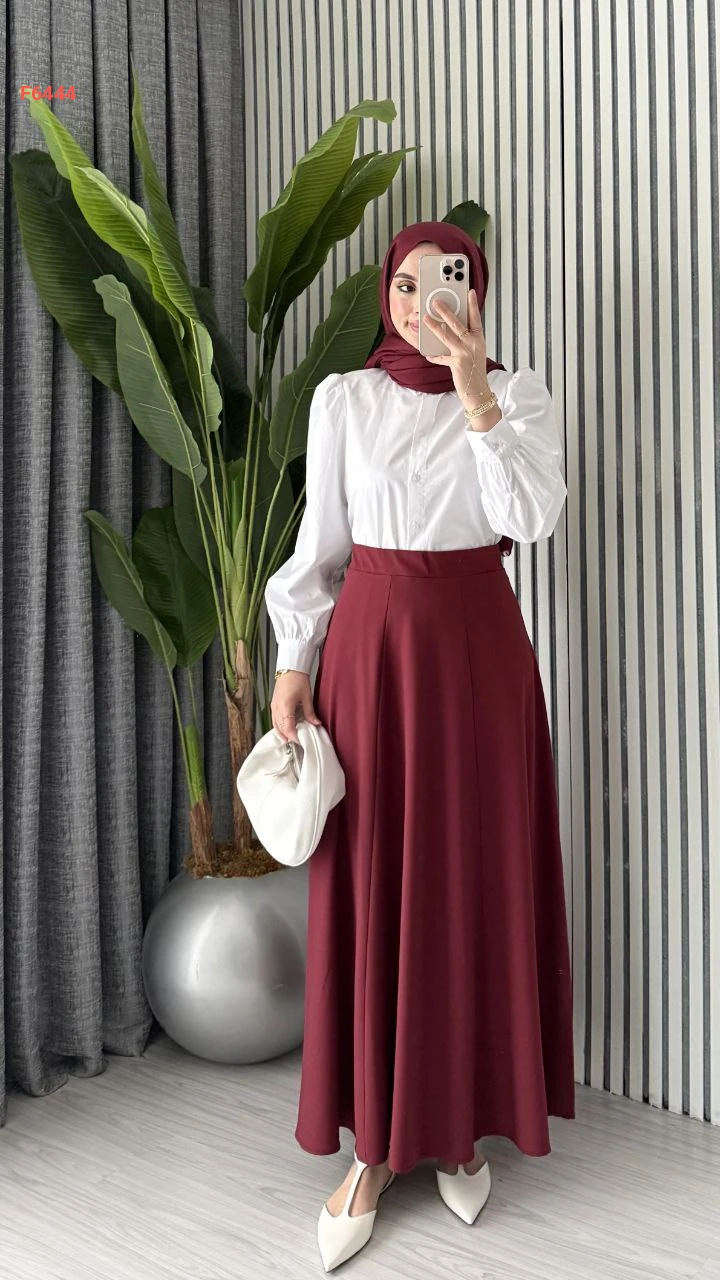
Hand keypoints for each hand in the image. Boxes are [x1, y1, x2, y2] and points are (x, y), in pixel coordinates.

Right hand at [270, 671, 321, 744]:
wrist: (290, 668)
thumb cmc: (298, 679)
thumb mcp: (307, 697)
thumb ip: (310, 713)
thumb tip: (316, 723)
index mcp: (285, 707)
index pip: (288, 728)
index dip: (294, 736)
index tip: (300, 741)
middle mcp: (277, 708)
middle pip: (280, 728)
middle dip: (288, 736)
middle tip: (297, 742)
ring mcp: (274, 706)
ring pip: (275, 725)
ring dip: (282, 732)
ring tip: (290, 738)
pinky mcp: (274, 704)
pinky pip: (274, 719)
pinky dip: (279, 726)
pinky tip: (285, 728)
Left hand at [422, 288, 488, 402]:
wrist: (477, 390)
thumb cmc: (474, 371)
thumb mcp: (474, 352)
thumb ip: (465, 339)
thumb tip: (447, 328)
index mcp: (479, 339)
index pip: (476, 318)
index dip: (473, 305)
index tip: (470, 292)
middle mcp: (473, 344)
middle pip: (457, 324)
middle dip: (446, 311)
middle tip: (436, 301)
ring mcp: (465, 353)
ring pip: (446, 336)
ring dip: (434, 326)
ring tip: (425, 318)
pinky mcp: (456, 363)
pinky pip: (441, 357)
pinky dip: (433, 356)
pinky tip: (426, 353)